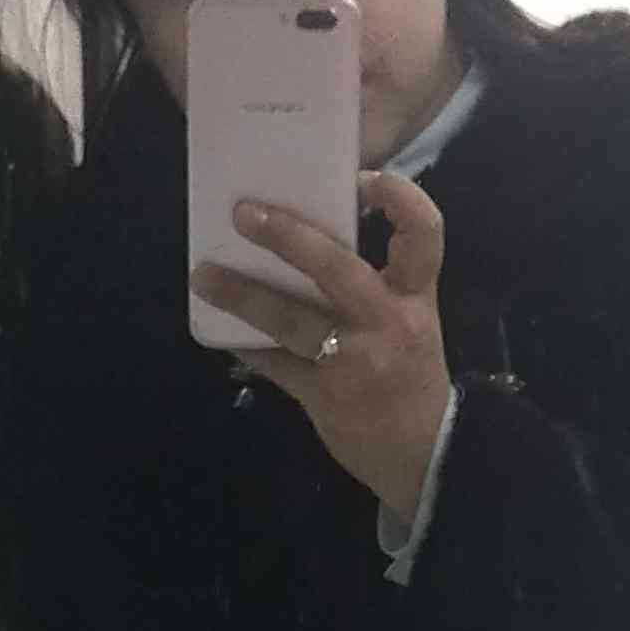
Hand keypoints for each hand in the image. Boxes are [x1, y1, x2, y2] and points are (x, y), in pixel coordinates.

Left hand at [192, 168, 452, 529]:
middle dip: (287, 236)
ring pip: (292, 320)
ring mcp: (353, 360)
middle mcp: (386, 321)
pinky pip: (275, 365)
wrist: (426, 451)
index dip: (398, 197)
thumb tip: (307, 237)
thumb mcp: (410, 320)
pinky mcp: (325, 396)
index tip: (360, 179)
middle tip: (243, 213)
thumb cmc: (411, 373)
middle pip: (336, 268)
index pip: (423, 232)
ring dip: (242, 295)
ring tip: (203, 276)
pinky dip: (245, 346)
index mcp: (414, 295)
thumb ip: (374, 283)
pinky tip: (219, 332)